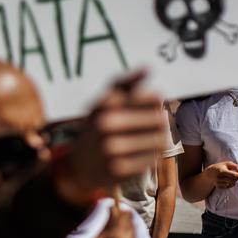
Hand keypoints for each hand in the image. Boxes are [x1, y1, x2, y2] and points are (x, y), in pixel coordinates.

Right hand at [63, 72, 166, 201]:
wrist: (78, 164)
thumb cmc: (96, 128)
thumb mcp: (103, 103)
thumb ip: (125, 83)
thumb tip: (148, 68)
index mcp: (105, 103)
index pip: (151, 98)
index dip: (156, 102)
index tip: (152, 105)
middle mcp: (107, 124)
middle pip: (158, 120)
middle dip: (159, 122)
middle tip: (154, 125)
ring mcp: (112, 148)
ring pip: (158, 141)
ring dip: (156, 140)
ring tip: (147, 139)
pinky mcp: (119, 169)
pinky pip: (151, 159)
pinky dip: (149, 157)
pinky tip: (138, 154)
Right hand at [207, 161, 237, 188]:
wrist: (209, 173)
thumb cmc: (220, 167)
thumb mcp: (227, 163)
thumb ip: (235, 166)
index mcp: (222, 171)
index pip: (234, 175)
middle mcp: (219, 178)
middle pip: (234, 180)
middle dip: (237, 177)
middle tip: (236, 174)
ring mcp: (219, 183)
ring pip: (232, 184)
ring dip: (233, 181)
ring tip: (229, 176)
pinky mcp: (219, 187)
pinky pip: (229, 186)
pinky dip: (230, 184)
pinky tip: (226, 180)